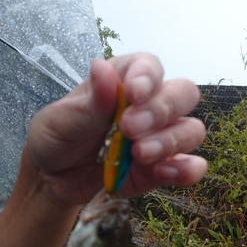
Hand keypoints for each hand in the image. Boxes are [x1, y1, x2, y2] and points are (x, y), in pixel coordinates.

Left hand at [26, 54, 206, 204]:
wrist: (54, 179)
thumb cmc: (56, 138)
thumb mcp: (60, 119)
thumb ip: (89, 102)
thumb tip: (102, 68)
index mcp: (123, 80)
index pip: (150, 66)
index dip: (148, 77)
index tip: (133, 93)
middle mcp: (149, 106)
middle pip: (183, 94)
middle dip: (162, 110)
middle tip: (130, 128)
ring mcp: (160, 139)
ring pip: (192, 130)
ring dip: (171, 141)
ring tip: (139, 154)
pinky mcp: (163, 169)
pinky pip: (191, 167)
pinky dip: (186, 170)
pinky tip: (163, 173)